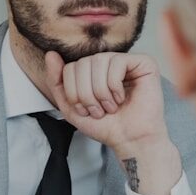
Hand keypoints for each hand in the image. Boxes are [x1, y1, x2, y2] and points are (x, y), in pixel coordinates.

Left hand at [44, 51, 168, 153]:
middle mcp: (108, 63)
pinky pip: (117, 62)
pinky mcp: (144, 63)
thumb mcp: (71, 107)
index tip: (86, 110)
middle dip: (86, 93)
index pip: (70, 67)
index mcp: (92, 72)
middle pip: (82, 63)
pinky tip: (121, 98)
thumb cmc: (106, 126)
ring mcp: (126, 61)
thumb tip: (51, 54)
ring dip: (101, 91)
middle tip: (98, 110)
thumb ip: (57, 81)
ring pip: (99, 61)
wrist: (130, 140)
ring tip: (110, 106)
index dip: (73, 91)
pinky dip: (115, 85)